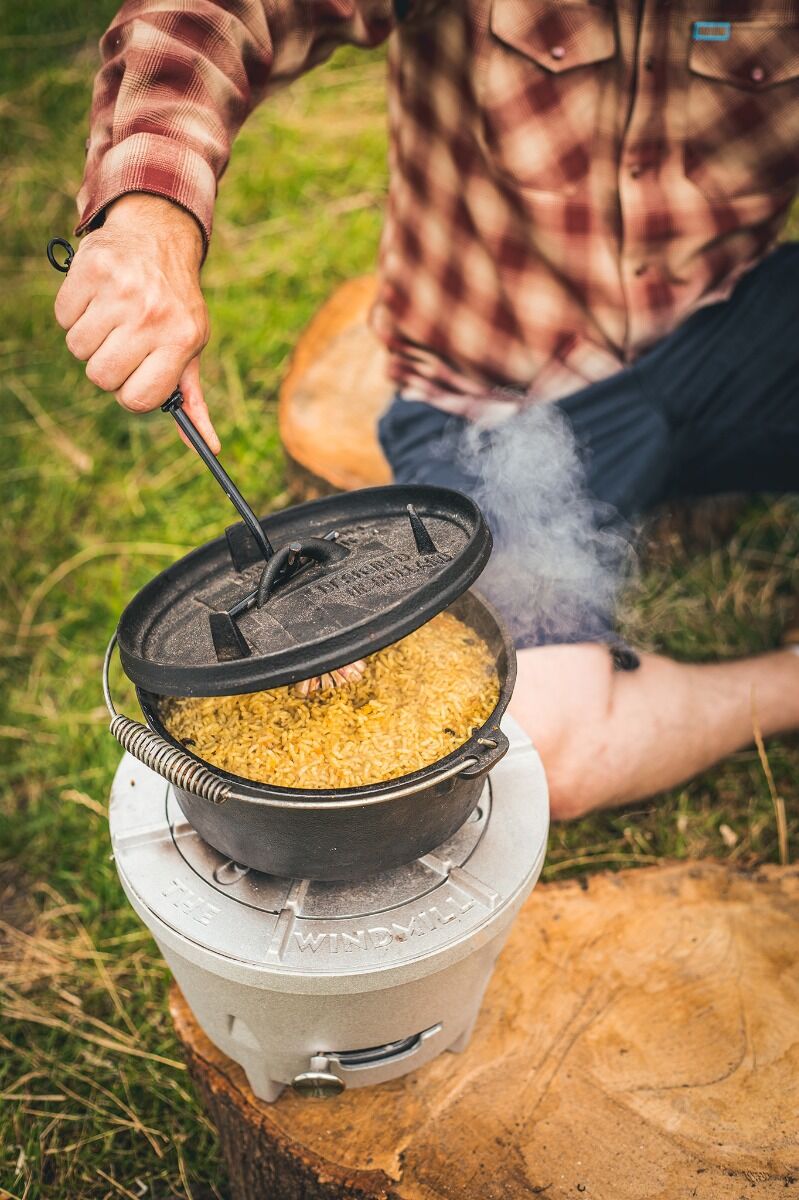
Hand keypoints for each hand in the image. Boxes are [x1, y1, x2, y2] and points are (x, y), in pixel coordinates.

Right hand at [54, 193, 218, 451]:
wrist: (159, 238)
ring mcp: (122, 291)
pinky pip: (63, 316)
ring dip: (89, 339)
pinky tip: (98, 296)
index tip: (134, 379)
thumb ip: (192, 398)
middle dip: (107, 367)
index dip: (130, 395)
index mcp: (182, 340)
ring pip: (78, 348)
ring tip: (111, 316)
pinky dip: (74, 311)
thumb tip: (209, 447)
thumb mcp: (191, 348)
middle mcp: (153, 316)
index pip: (138, 400)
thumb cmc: (174, 305)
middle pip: (101, 377)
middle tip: (122, 344)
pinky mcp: (92, 269)